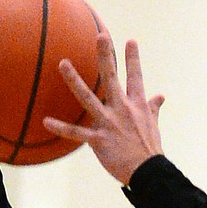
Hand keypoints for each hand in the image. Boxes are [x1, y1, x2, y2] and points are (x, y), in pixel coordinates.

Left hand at [44, 34, 164, 185]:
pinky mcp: (99, 139)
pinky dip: (61, 127)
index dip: (133, 59)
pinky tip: (46, 121)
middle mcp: (123, 110)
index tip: (130, 40)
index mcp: (137, 106)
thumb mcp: (154, 125)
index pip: (136, 78)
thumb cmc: (150, 149)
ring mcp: (110, 123)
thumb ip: (153, 108)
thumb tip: (160, 96)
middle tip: (101, 35)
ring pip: (88, 98)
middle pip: (112, 78)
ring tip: (63, 64)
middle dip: (106, 56)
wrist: (149, 172)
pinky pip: (77, 132)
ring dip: (74, 81)